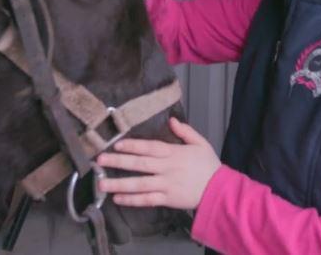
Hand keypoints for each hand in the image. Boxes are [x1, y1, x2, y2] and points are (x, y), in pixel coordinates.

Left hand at [96, 117, 220, 209]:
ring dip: (119, 184)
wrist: (220, 190)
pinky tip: (118, 199)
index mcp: (173, 153)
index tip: (116, 145)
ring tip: (102, 184)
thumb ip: (185, 131)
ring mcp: (166, 185)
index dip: (132, 146)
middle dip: (118, 162)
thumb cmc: (209, 166)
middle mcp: (167, 168)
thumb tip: (171, 120)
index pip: (149, 147)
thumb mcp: (200, 143)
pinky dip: (132, 200)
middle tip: (100, 161)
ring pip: (140, 184)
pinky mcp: (167, 199)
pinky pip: (147, 200)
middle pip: (139, 164)